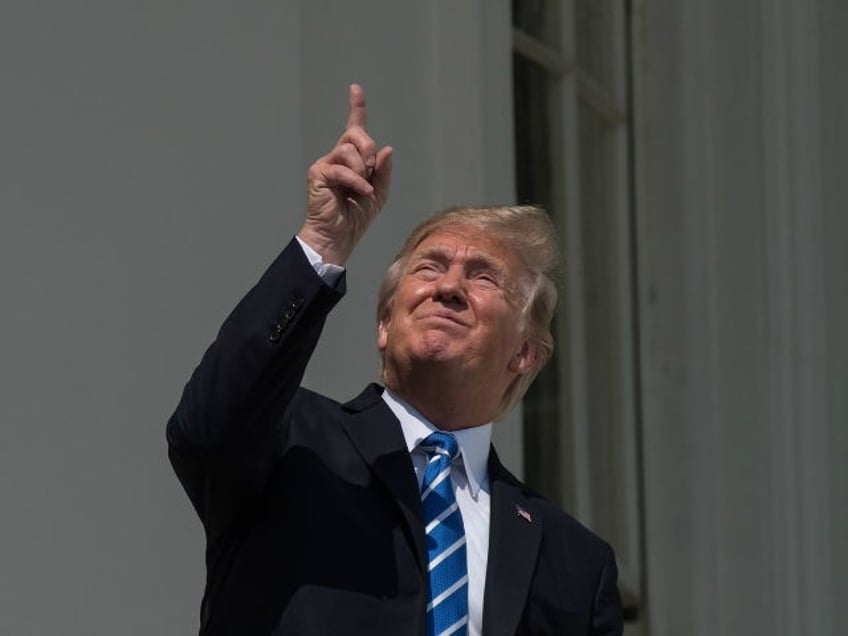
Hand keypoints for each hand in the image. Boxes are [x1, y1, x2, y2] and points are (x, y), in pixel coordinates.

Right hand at [298, 84, 392, 264]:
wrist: (339, 236)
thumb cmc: (356, 216)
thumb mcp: (379, 192)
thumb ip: (383, 170)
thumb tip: (387, 148)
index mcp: (352, 159)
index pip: (353, 128)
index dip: (356, 107)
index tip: (355, 89)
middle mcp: (337, 157)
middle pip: (355, 134)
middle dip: (369, 148)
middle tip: (372, 170)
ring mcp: (326, 164)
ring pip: (348, 149)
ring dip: (362, 169)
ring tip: (363, 187)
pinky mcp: (318, 174)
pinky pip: (341, 169)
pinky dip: (356, 181)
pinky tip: (361, 192)